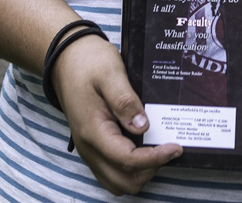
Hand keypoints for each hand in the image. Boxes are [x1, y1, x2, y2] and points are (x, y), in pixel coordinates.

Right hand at [51, 33, 181, 195]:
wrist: (66, 60)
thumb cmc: (88, 62)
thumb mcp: (109, 73)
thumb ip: (125, 101)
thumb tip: (143, 126)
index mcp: (94, 131)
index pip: (127, 160)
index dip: (155, 158)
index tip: (175, 147)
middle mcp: (89, 148)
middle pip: (123, 181)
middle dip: (149, 170)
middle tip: (168, 148)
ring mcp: (89, 149)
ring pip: (117, 181)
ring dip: (140, 172)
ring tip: (158, 149)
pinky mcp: (92, 146)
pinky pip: (112, 170)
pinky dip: (130, 167)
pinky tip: (143, 146)